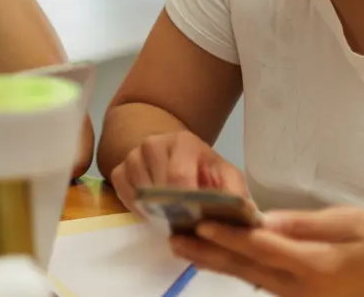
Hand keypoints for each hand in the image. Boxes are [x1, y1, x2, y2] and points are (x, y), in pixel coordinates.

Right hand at [110, 131, 248, 211]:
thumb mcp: (226, 175)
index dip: (186, 204)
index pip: (178, 177)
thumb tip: (245, 213)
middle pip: (157, 189)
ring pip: (140, 194)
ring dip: (156, 210)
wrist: (176, 153)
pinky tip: (154, 209)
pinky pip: (124, 195)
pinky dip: (138, 208)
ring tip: (172, 213)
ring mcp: (133, 156)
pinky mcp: (119, 169)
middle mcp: (153, 144)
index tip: (196, 220)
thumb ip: (236, 192)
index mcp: (183, 142)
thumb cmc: (203, 169)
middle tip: (185, 222)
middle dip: (173, 210)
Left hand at [172, 206, 363, 296]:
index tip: (201, 225)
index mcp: (314, 265)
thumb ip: (300, 224)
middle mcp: (301, 289)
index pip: (261, 248)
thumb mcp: (346, 222)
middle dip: (208, 254)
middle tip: (175, 240)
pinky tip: (215, 261)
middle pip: (245, 269)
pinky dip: (237, 270)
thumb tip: (261, 220)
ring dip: (216, 263)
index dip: (229, 236)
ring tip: (184, 249)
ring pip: (249, 279)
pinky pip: (261, 284)